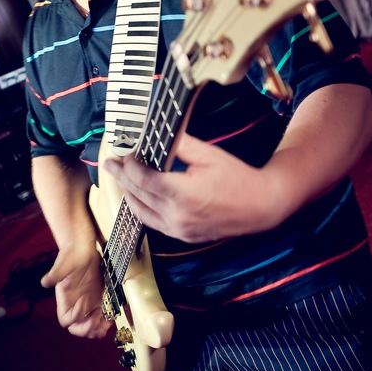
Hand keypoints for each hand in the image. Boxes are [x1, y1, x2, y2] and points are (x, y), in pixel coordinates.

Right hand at [41, 242, 111, 338]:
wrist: (82, 248)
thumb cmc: (71, 255)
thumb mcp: (63, 264)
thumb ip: (54, 274)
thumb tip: (45, 282)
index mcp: (64, 300)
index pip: (66, 320)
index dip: (75, 317)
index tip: (84, 302)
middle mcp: (75, 305)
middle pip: (77, 328)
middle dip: (87, 329)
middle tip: (97, 320)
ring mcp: (87, 304)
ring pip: (89, 326)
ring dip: (97, 330)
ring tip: (106, 324)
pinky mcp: (97, 300)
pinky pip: (100, 318)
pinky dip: (106, 322)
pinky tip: (111, 318)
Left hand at [103, 132, 276, 242]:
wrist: (260, 206)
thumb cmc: (237, 178)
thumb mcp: (208, 155)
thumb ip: (179, 144)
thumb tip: (156, 134)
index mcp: (182, 193)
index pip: (142, 179)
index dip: (128, 165)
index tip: (124, 154)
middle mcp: (177, 215)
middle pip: (137, 194)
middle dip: (121, 177)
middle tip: (110, 164)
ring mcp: (179, 229)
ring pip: (141, 212)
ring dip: (128, 195)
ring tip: (120, 179)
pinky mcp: (182, 236)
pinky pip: (153, 223)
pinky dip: (141, 209)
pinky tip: (138, 198)